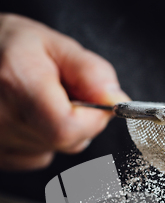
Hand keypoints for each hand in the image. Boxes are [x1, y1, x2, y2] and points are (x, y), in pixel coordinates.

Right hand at [0, 14, 128, 170]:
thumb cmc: (9, 46)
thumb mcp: (54, 44)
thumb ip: (90, 72)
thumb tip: (115, 100)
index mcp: (17, 82)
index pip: (68, 127)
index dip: (92, 120)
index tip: (96, 104)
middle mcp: (2, 117)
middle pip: (64, 141)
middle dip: (78, 121)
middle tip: (62, 95)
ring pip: (53, 150)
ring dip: (58, 130)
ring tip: (37, 101)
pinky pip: (36, 157)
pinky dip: (40, 140)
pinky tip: (25, 116)